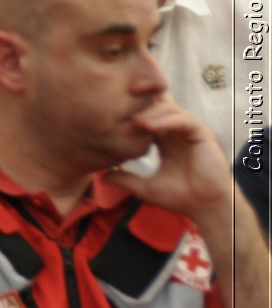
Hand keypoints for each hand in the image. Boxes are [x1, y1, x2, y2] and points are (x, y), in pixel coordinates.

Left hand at [108, 97, 233, 222]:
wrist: (205, 208)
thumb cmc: (180, 198)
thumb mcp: (145, 188)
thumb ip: (125, 179)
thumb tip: (102, 177)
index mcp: (164, 140)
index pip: (148, 116)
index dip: (132, 111)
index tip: (110, 111)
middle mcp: (176, 132)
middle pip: (159, 105)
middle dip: (142, 99)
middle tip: (120, 100)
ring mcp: (190, 131)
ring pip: (170, 109)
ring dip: (151, 112)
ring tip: (134, 121)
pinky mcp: (202, 134)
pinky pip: (183, 120)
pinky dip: (166, 121)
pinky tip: (150, 126)